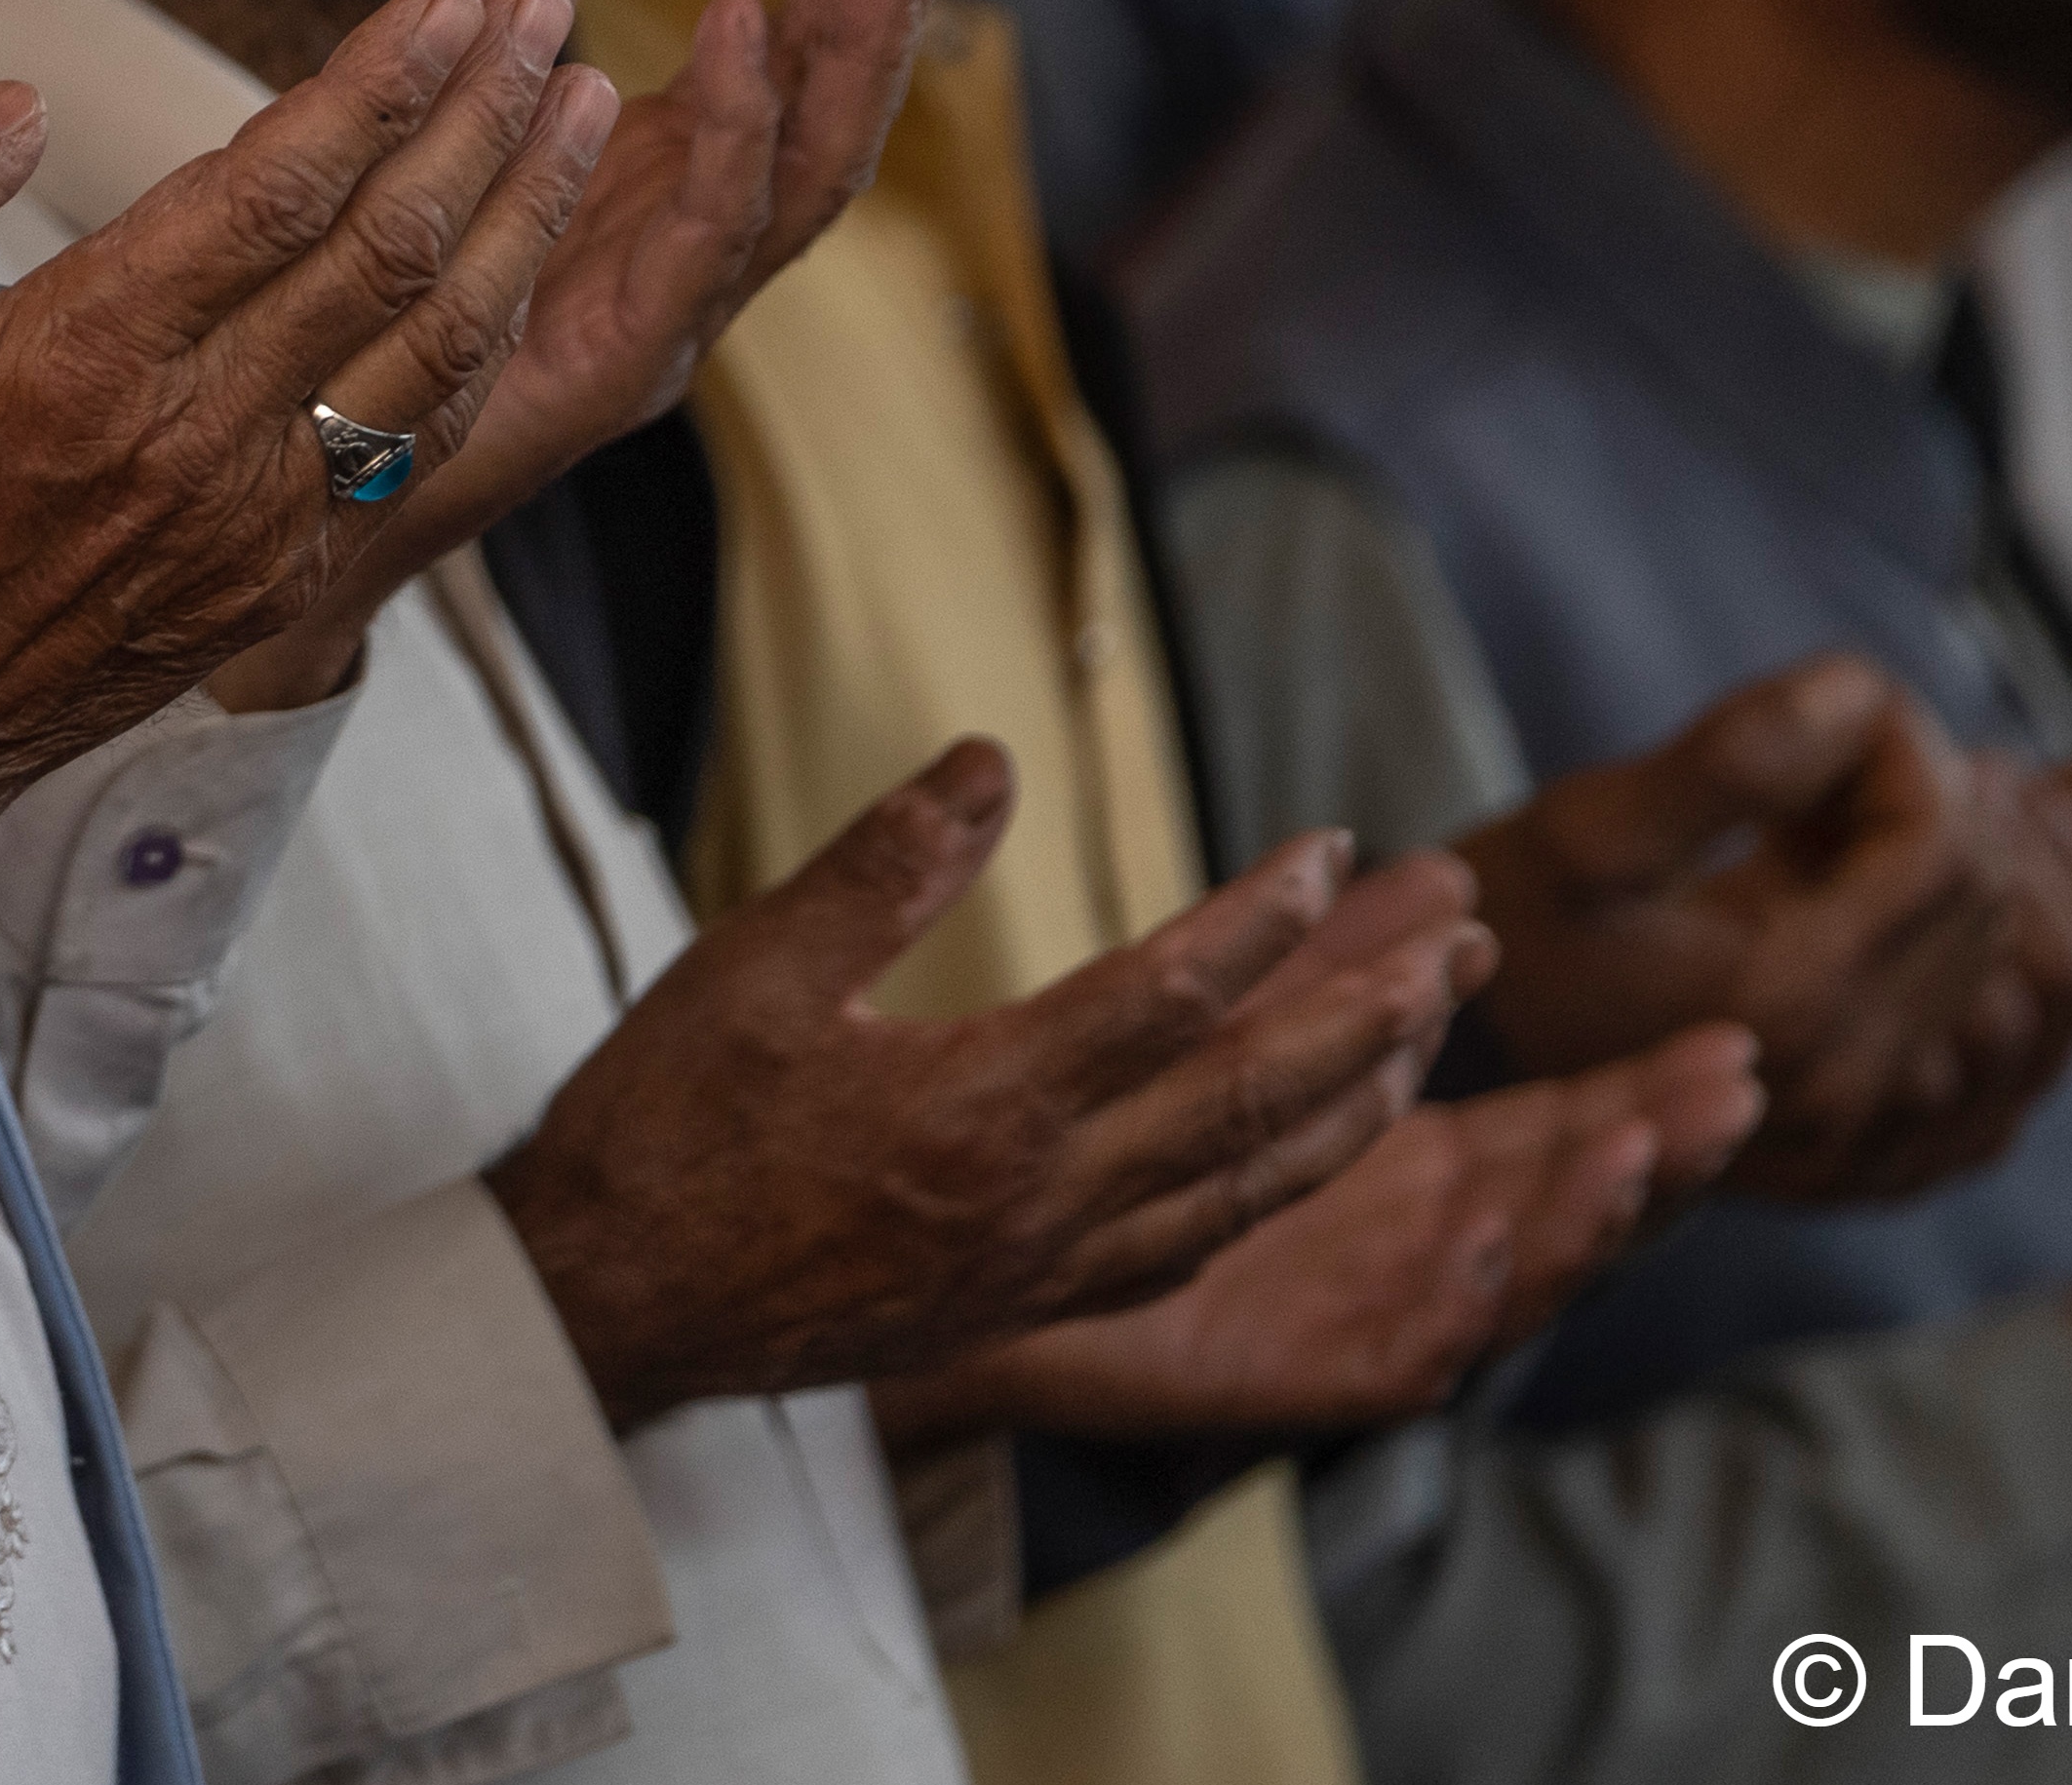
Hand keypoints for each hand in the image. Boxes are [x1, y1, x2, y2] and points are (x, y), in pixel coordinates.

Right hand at [0, 0, 610, 1067]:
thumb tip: (15, 107)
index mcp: (78, 362)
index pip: (275, 189)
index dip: (380, 83)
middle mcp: (193, 440)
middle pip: (389, 248)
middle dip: (489, 112)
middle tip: (555, 2)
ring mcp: (256, 519)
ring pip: (441, 345)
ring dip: (531, 215)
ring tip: (591, 103)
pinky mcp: (281, 573)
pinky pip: (420, 437)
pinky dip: (491, 332)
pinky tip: (529, 251)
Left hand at [212, 0, 943, 707]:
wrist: (304, 504)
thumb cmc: (375, 316)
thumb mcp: (450, 147)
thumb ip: (504, 42)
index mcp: (668, 201)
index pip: (801, 78)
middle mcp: (696, 260)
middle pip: (836, 119)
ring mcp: (676, 316)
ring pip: (805, 174)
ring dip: (852, 47)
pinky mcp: (624, 361)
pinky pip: (704, 240)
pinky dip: (734, 132)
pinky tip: (739, 28)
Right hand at [490, 741, 1490, 1431]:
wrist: (606, 1315)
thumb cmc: (665, 1130)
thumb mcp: (754, 965)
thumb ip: (889, 861)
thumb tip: (995, 756)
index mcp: (982, 1107)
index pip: (1173, 998)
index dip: (1269, 918)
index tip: (1336, 847)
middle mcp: (1041, 1201)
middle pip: (1254, 1103)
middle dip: (1374, 1018)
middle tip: (1465, 943)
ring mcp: (1044, 1269)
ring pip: (1249, 1191)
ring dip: (1357, 1110)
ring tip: (1434, 1035)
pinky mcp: (1027, 1308)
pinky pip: (1194, 1252)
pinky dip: (1276, 1194)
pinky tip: (1311, 1154)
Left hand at [882, 1027, 1764, 1447]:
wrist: (984, 1251)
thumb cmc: (1122, 1143)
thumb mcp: (1260, 1029)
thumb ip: (1350, 963)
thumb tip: (1454, 880)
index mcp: (1412, 1172)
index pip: (1560, 1134)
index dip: (1643, 1093)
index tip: (1727, 1038)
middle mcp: (1406, 1249)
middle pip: (1562, 1204)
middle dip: (1655, 1150)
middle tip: (1735, 1085)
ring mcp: (1360, 1315)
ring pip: (1504, 1279)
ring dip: (1581, 1220)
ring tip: (1641, 1148)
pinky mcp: (1295, 1375)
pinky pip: (1397, 1354)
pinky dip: (1457, 1306)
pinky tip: (1494, 1249)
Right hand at [1456, 659, 2071, 1206]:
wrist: (1485, 1077)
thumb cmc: (1522, 938)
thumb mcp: (1585, 830)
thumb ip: (1732, 756)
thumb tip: (1867, 688)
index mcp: (1790, 1006)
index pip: (1945, 838)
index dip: (1903, 744)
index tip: (1824, 716)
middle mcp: (1866, 1092)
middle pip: (2003, 893)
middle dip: (1948, 795)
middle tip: (1853, 756)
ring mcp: (1902, 1138)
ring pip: (2065, 972)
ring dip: (2016, 864)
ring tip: (1907, 815)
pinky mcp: (1916, 1155)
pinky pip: (2052, 1044)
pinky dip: (2041, 952)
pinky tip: (1959, 891)